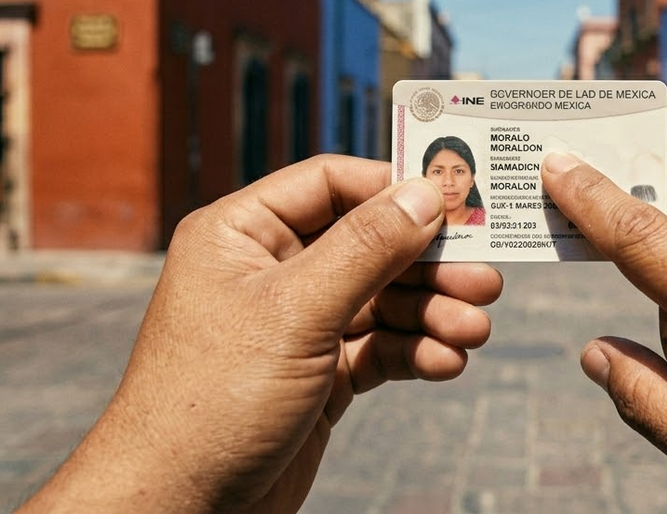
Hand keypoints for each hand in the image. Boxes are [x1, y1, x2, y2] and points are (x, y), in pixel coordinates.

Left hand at [19, 155, 502, 512]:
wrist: (180, 507)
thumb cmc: (211, 400)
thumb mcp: (296, 311)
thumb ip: (366, 248)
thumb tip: (426, 193)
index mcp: (242, 234)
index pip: (331, 184)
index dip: (395, 190)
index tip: (458, 204)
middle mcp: (269, 271)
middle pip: (369, 245)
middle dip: (428, 265)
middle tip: (485, 280)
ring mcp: (295, 324)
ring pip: (381, 299)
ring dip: (431, 313)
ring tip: (474, 331)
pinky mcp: (317, 374)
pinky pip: (377, 347)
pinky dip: (414, 351)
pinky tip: (445, 362)